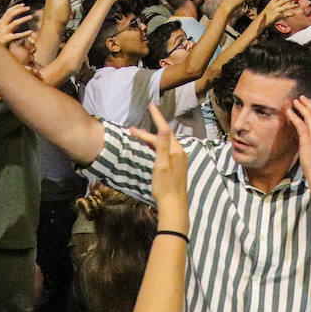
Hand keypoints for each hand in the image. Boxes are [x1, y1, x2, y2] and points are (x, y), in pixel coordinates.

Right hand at [0, 3, 33, 44]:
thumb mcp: (0, 29)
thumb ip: (6, 23)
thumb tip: (15, 19)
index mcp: (1, 22)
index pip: (8, 11)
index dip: (16, 7)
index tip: (22, 5)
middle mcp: (2, 25)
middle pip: (11, 14)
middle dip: (20, 10)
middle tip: (27, 8)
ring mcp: (4, 32)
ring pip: (15, 23)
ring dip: (23, 19)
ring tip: (30, 16)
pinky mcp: (7, 39)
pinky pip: (17, 35)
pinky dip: (24, 33)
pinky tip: (30, 32)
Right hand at [129, 103, 189, 231]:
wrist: (173, 206)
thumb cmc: (165, 187)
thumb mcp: (161, 165)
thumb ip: (161, 146)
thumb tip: (163, 127)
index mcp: (176, 150)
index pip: (165, 129)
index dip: (157, 117)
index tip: (151, 105)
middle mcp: (179, 153)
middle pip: (163, 137)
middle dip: (148, 132)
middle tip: (131, 130)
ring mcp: (178, 161)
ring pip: (164, 144)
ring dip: (151, 139)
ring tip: (138, 136)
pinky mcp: (176, 168)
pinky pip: (165, 151)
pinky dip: (156, 147)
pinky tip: (151, 149)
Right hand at [257, 0, 300, 27]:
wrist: (260, 21)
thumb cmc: (266, 14)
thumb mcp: (270, 6)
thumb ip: (276, 3)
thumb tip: (283, 1)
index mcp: (272, 1)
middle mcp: (274, 5)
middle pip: (284, 0)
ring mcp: (275, 11)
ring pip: (285, 7)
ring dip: (292, 6)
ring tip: (297, 5)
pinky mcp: (276, 16)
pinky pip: (285, 14)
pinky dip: (290, 14)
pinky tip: (294, 13)